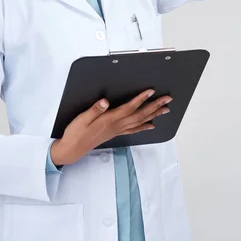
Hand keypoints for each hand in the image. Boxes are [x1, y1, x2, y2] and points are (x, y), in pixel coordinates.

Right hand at [50, 89, 171, 165]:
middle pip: (140, 115)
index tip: (151, 91)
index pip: (129, 108)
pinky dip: (144, 126)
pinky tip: (151, 125)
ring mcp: (117, 130)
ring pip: (140, 122)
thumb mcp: (82, 119)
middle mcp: (117, 125)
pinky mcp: (115, 133)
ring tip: (165, 110)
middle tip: (167, 99)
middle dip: (155, 106)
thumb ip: (94, 110)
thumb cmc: (76, 133)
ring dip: (154, 115)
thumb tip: (105, 101)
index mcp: (109, 119)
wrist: (73, 149)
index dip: (141, 99)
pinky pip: (134, 129)